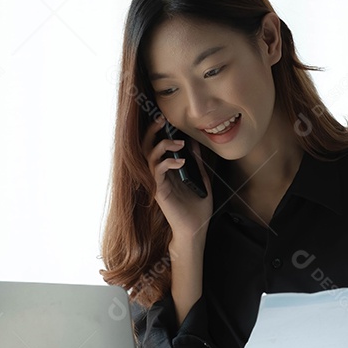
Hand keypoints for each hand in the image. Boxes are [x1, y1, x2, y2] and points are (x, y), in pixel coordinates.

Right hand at [141, 117, 213, 241]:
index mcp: (167, 170)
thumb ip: (196, 162)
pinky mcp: (159, 191)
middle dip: (152, 131)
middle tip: (162, 119)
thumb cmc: (197, 208)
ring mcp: (157, 182)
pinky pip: (157, 172)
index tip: (167, 119)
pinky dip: (168, 163)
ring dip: (162, 145)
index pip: (157, 146)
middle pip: (146, 147)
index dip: (158, 131)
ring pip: (149, 157)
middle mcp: (159, 174)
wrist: (196, 229)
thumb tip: (194, 143)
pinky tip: (181, 161)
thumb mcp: (201, 179)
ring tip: (178, 143)